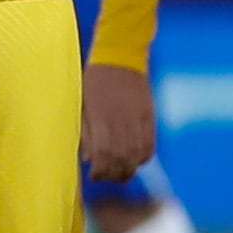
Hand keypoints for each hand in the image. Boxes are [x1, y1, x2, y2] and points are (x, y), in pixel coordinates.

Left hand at [82, 61, 155, 179]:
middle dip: (112, 175)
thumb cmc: (94, 80)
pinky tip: (134, 160)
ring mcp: (137, 119)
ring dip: (128, 169)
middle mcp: (120, 121)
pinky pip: (150, 145)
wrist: (119, 56)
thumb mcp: (82, 104)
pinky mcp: (149, 116)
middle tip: (104, 176)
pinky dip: (143, 157)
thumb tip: (87, 158)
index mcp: (100, 118)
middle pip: (121, 160)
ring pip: (137, 156)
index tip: (93, 174)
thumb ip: (85, 132)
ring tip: (119, 172)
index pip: (103, 156)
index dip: (99, 171)